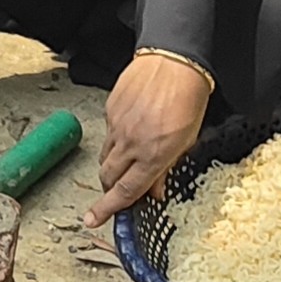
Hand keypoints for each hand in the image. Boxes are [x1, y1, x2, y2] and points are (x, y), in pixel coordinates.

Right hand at [90, 51, 211, 222]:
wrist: (174, 61)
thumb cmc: (188, 98)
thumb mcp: (187, 140)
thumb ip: (168, 168)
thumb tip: (156, 190)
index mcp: (154, 156)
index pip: (126, 191)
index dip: (108, 209)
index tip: (92, 219)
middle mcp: (132, 144)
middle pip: (108, 177)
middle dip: (109, 190)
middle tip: (115, 193)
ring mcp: (118, 125)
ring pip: (105, 157)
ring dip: (112, 167)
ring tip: (126, 163)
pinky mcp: (110, 109)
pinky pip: (108, 133)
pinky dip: (115, 140)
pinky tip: (130, 131)